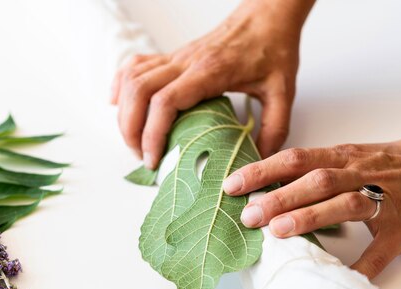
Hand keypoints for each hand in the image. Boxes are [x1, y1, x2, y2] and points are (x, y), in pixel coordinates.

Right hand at [112, 0, 314, 168]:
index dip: (152, 134)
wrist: (267, 16)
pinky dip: (120, 84)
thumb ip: (274, 129)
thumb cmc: (272, 49)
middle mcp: (185, 62)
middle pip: (138, 92)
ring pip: (131, 79)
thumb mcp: (282, 93)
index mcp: (209, 72)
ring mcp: (175, 57)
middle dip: (131, 129)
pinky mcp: (172, 55)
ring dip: (124, 112)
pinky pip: (134, 65)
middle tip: (141, 156)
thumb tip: (258, 161)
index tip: (154, 159)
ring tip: (133, 140)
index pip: (165, 102)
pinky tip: (118, 103)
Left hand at [222, 108, 400, 277]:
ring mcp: (384, 200)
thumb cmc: (400, 163)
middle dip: (277, 196)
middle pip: (315, 180)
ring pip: (343, 204)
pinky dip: (358, 266)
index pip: (296, 158)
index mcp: (346, 155)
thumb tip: (271, 184)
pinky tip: (334, 278)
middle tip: (246, 214)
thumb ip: (318, 167)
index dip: (263, 170)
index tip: (233, 184)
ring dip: (309, 217)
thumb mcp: (356, 155)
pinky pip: (379, 251)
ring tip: (277, 231)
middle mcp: (361, 173)